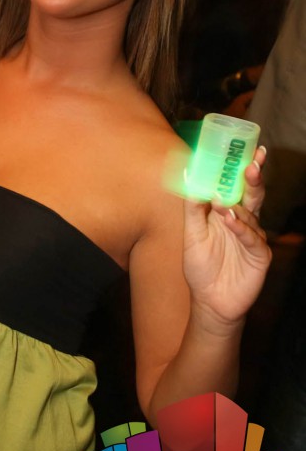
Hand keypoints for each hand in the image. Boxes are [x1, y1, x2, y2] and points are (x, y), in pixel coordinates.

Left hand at [182, 146, 271, 332]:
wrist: (209, 301)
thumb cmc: (202, 266)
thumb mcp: (191, 234)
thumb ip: (193, 209)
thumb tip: (191, 178)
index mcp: (230, 212)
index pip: (238, 186)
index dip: (242, 168)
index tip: (247, 148)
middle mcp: (246, 222)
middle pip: (252, 195)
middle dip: (254, 177)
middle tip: (253, 162)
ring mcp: (254, 238)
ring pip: (251, 214)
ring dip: (238, 205)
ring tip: (223, 199)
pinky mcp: (260, 256)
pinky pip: (252, 238)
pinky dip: (241, 227)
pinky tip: (231, 219)